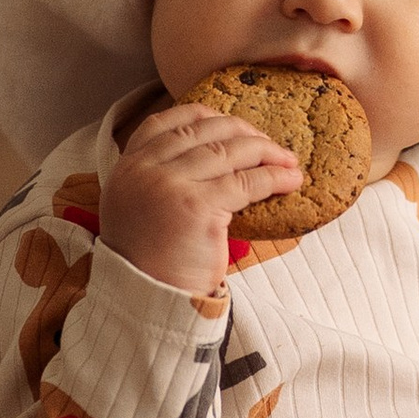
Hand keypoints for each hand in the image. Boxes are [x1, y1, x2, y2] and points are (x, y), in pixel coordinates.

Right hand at [100, 96, 301, 297]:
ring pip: (229, 152)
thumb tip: (213, 158)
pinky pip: (246, 182)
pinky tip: (290, 181)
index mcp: (127, 167)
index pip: (165, 122)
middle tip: (268, 145)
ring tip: (288, 161)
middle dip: (242, 132)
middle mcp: (144, 170)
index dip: (203, 117)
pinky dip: (274, 178)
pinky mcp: (198, 207)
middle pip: (203, 132)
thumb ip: (159, 180)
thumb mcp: (138, 209)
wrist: (145, 300)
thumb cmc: (149, 262)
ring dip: (266, 152)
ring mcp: (170, 186)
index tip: (230, 123)